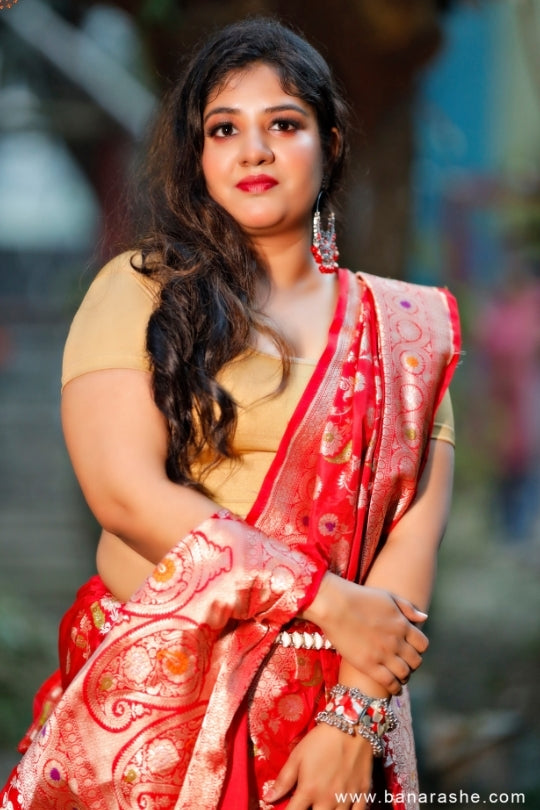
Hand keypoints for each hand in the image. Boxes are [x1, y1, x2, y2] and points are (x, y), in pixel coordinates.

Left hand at [264, 723, 373, 808]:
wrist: (351, 726)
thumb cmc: (320, 740)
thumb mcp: (297, 756)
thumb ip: (283, 780)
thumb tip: (268, 799)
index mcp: (309, 790)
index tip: (287, 809)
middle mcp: (327, 800)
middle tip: (308, 804)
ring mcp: (347, 798)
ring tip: (322, 806)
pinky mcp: (363, 793)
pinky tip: (343, 809)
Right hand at [303, 573, 427, 694]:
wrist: (335, 606)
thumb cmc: (360, 598)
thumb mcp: (388, 597)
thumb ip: (407, 607)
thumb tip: (424, 617)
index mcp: (402, 625)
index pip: (423, 644)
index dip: (419, 649)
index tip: (412, 650)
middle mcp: (396, 642)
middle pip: (415, 661)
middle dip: (413, 664)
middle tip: (405, 665)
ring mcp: (383, 655)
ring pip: (404, 674)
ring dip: (404, 677)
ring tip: (399, 677)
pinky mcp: (369, 665)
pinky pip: (389, 683)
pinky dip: (394, 688)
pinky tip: (393, 688)